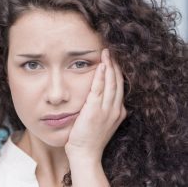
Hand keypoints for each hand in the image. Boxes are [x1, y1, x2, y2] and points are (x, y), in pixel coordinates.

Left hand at [65, 48, 126, 162]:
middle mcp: (116, 109)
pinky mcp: (95, 110)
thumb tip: (97, 96)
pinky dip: (101, 76)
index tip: (114, 61)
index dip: (117, 72)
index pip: (119, 87)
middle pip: (118, 82)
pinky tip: (101, 65)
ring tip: (107, 53)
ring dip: (109, 66)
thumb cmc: (89, 138)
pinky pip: (99, 89)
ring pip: (111, 83)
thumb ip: (103, 108)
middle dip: (115, 65)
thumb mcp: (101, 122)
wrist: (85, 153)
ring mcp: (107, 110)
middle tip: (111, 52)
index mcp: (118, 112)